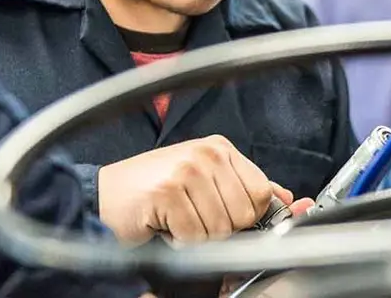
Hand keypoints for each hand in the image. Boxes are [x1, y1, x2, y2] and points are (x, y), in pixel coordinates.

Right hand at [98, 135, 292, 244]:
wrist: (103, 196)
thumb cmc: (153, 191)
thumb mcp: (206, 182)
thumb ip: (246, 188)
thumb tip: (288, 199)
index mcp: (220, 149)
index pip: (261, 192)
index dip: (248, 216)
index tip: (228, 219)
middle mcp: (206, 154)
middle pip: (244, 213)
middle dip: (221, 228)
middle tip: (194, 218)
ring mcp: (187, 170)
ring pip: (220, 228)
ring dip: (198, 236)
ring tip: (178, 219)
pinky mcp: (168, 191)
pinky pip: (194, 235)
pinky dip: (180, 241)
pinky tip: (165, 225)